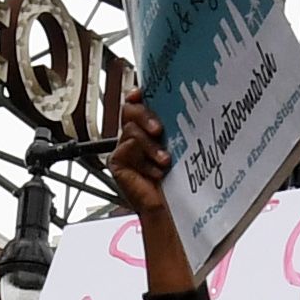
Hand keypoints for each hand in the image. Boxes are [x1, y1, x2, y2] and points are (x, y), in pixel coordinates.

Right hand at [108, 96, 174, 233]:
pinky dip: (144, 161)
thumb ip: (173, 126)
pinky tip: (156, 173)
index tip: (141, 92)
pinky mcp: (117, 162)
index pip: (137, 103)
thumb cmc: (176, 178)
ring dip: (151, 146)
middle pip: (129, 111)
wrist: (169, 207)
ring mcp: (123, 148)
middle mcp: (132, 135)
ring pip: (130, 131)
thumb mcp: (177, 146)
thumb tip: (183, 105)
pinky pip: (126, 150)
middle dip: (144, 116)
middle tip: (159, 130)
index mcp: (146, 127)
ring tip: (165, 161)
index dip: (136, 95)